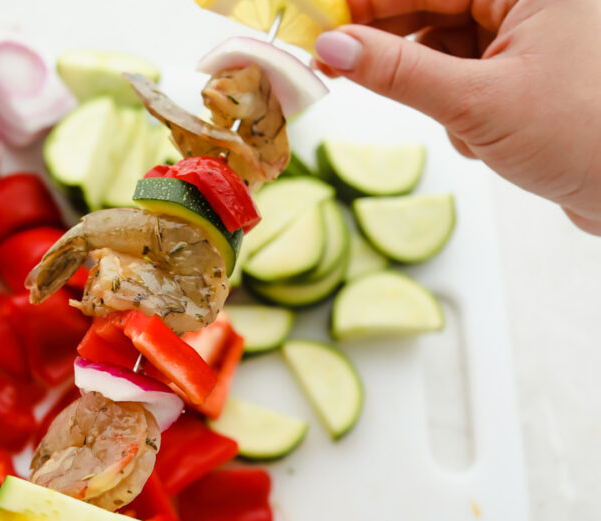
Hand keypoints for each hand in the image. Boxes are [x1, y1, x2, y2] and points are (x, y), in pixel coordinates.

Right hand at [313, 0, 600, 233]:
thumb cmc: (586, 136)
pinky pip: (467, 73)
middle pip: (433, 7)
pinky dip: (459, 106)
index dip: (363, 3)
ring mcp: (533, 33)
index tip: (316, 25)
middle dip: (392, 44)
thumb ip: (397, 72)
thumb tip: (333, 46)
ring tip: (456, 126)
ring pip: (446, 44)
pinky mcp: (530, 69)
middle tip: (334, 66)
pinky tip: (481, 138)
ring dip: (433, 86)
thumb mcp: (476, 103)